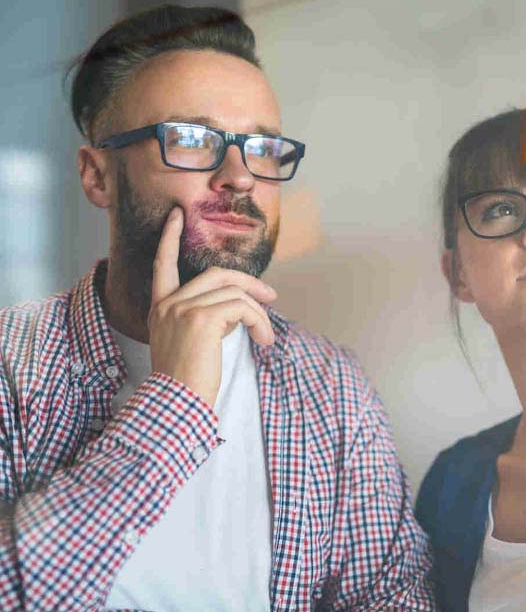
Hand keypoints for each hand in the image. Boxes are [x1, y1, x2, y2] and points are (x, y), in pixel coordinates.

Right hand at [147, 207, 277, 406]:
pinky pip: (242, 308)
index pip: (163, 265)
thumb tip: (236, 307)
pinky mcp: (201, 318)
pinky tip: (263, 341)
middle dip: (248, 281)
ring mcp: (183, 308)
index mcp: (161, 308)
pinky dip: (260, 322)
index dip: (170, 238)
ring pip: (235, 294)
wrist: (176, 403)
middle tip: (271, 296)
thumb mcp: (189, 342)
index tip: (177, 216)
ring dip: (259, 314)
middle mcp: (168, 304)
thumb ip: (202, 317)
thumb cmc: (187, 380)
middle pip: (215, 274)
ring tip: (266, 337)